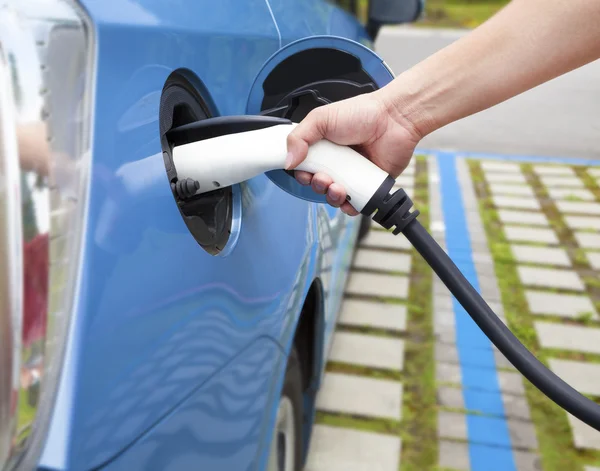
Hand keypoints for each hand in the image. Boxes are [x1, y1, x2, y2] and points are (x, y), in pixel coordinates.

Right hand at [285, 91, 420, 215]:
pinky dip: (350, 207)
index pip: (305, 168)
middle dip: (317, 185)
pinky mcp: (369, 186)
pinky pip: (356, 205)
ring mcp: (353, 175)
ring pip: (335, 197)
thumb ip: (299, 137)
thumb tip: (288, 162)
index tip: (304, 172)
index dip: (302, 174)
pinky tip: (348, 200)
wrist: (394, 119)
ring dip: (331, 197)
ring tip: (337, 187)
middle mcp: (338, 163)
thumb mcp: (321, 118)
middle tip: (323, 177)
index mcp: (324, 148)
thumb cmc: (362, 113)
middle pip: (319, 185)